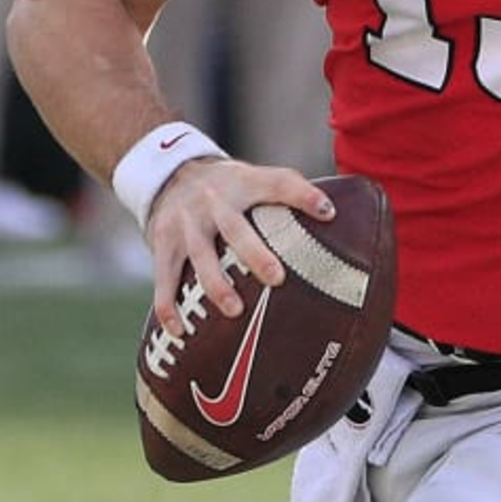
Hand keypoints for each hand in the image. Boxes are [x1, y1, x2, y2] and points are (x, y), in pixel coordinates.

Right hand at [141, 157, 332, 323]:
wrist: (167, 170)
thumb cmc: (227, 186)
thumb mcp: (252, 178)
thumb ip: (288, 195)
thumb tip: (337, 219)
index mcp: (243, 183)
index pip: (276, 183)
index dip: (302, 194)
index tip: (327, 212)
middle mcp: (213, 201)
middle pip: (235, 227)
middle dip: (254, 254)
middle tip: (277, 279)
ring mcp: (186, 223)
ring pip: (200, 255)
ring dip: (216, 284)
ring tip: (234, 311)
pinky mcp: (163, 242)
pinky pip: (164, 277)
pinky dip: (168, 306)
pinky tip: (180, 331)